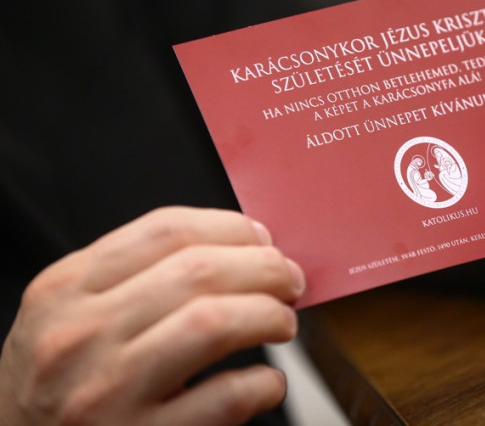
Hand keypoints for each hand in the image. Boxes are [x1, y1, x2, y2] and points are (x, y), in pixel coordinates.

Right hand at [0, 206, 304, 424]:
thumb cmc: (55, 383)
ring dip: (269, 315)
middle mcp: (80, 336)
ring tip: (282, 321)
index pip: (166, 230)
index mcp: (64, 290)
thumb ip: (133, 275)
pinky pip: (225, 397)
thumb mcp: (67, 314)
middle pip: (199, 271)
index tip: (263, 241)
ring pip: (214, 322)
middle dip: (265, 268)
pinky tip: (266, 382)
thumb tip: (239, 248)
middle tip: (289, 281)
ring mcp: (107, 392)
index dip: (233, 228)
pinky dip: (263, 383)